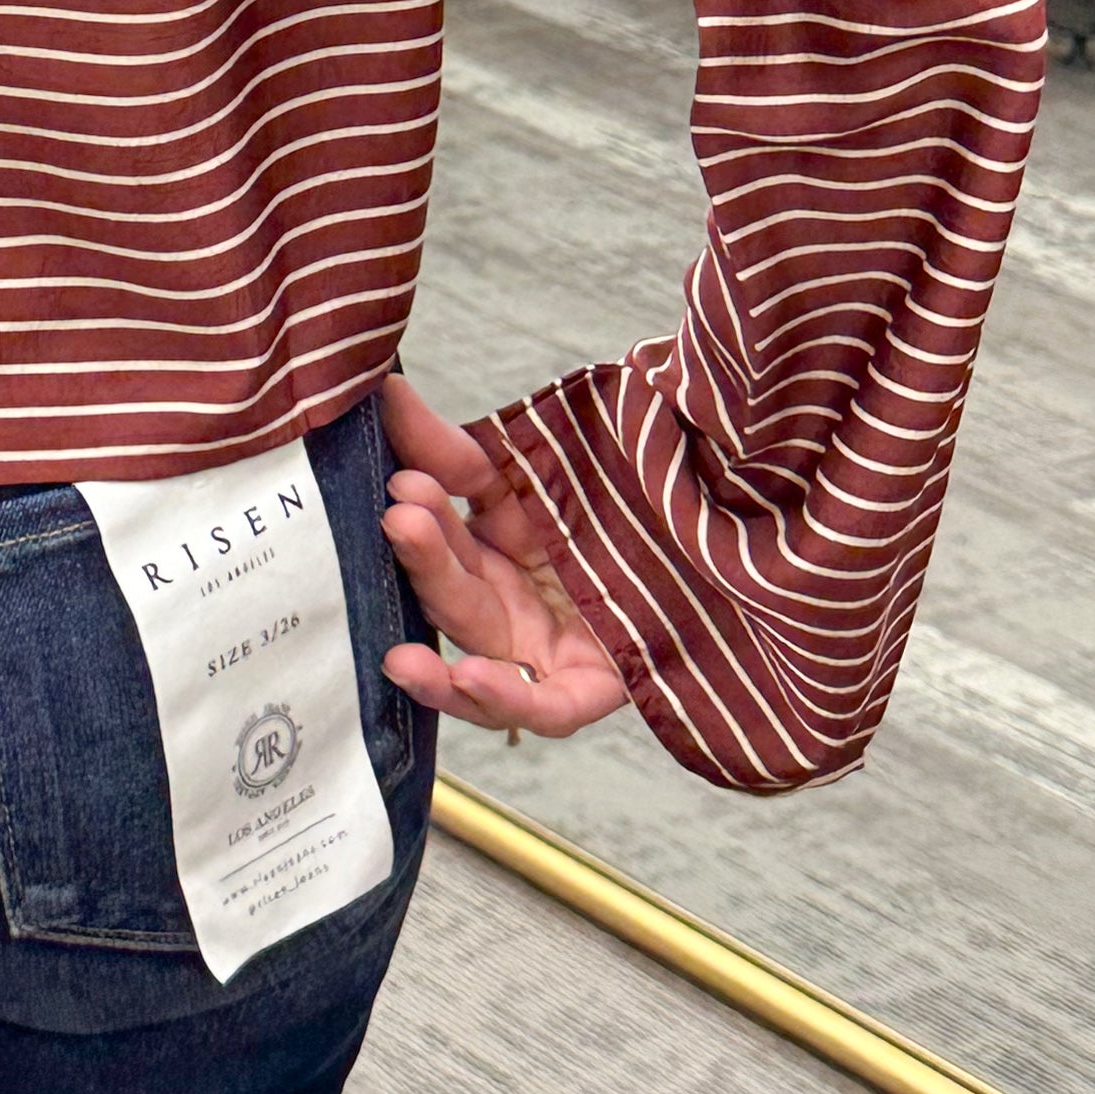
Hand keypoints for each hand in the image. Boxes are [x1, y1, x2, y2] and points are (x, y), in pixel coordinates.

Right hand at [377, 371, 628, 740]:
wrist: (709, 540)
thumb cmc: (614, 501)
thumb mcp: (533, 466)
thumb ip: (455, 443)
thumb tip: (386, 387)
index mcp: (490, 547)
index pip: (443, 529)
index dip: (423, 507)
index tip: (399, 478)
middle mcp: (509, 604)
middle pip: (455, 594)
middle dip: (426, 560)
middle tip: (401, 518)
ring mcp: (545, 651)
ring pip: (481, 664)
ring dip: (436, 671)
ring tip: (402, 659)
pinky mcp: (590, 688)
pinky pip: (545, 706)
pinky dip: (506, 697)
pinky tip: (473, 679)